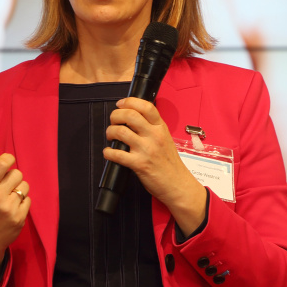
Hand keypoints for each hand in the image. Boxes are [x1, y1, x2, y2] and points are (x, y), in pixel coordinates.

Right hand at [0, 153, 29, 286]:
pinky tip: (14, 209)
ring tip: (11, 199)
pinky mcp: (19, 218)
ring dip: (20, 190)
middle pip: (17, 173)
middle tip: (8, 186)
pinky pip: (28, 200)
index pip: (1, 164)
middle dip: (14, 178)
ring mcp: (9, 208)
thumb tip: (9, 160)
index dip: (9, 158)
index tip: (10, 160)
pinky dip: (23, 203)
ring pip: (25, 186)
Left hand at [104, 97, 205, 234]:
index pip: (146, 106)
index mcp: (160, 128)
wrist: (178, 185)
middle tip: (113, 121)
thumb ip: (152, 127)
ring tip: (111, 136)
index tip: (121, 104)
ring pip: (121, 131)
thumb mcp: (165, 138)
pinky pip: (117, 154)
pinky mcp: (139, 164)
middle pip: (130, 115)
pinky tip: (108, 152)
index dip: (129, 101)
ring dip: (110, 132)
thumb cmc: (170, 163)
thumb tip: (133, 117)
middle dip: (115, 115)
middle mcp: (154, 136)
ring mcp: (146, 150)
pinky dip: (108, 152)